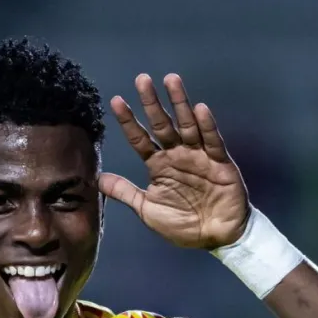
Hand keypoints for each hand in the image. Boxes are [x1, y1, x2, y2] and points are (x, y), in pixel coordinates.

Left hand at [99, 74, 248, 249]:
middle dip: (152, 103)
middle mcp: (177, 155)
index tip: (116, 101)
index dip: (129, 120)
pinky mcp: (220, 163)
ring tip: (171, 80)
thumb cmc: (183, 225)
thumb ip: (125, 192)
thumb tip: (98, 179)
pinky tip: (199, 109)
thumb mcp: (147, 209)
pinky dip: (207, 126)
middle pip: (162, 124)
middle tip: (142, 79)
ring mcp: (198, 156)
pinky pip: (212, 141)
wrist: (215, 238)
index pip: (140, 138)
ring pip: (187, 125)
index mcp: (158, 165)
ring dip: (179, 103)